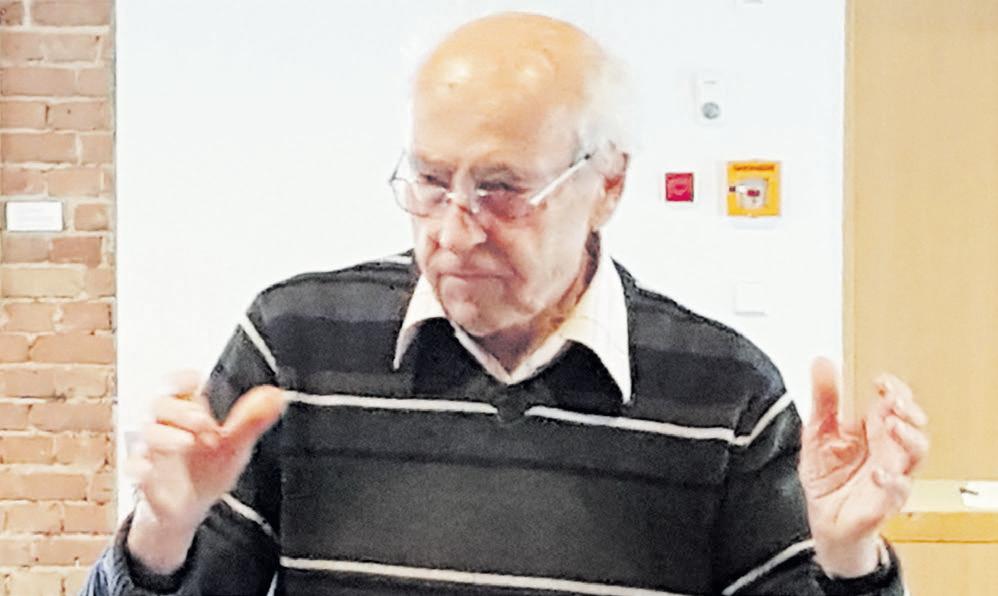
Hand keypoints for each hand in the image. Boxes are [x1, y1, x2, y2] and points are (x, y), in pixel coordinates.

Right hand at [126, 373, 285, 573]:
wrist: (190, 509)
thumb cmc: (208, 468)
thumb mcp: (234, 445)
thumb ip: (251, 421)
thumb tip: (277, 395)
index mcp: (185, 412)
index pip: (175, 385)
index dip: (181, 379)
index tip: (196, 381)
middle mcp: (164, 426)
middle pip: (159, 404)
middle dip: (181, 410)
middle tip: (206, 423)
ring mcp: (151, 452)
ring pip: (146, 433)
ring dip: (166, 435)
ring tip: (189, 442)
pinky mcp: (142, 480)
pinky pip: (132, 469)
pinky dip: (138, 468)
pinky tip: (149, 471)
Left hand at [799, 358, 928, 576]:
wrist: (824, 518)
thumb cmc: (827, 475)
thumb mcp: (817, 431)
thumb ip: (823, 398)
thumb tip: (822, 361)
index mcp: (872, 428)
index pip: (893, 401)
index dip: (893, 388)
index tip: (880, 380)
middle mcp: (887, 448)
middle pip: (912, 423)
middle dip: (908, 409)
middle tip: (894, 400)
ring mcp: (892, 473)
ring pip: (916, 453)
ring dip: (908, 437)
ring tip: (892, 426)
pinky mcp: (886, 500)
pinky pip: (898, 489)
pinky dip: (891, 479)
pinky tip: (878, 472)